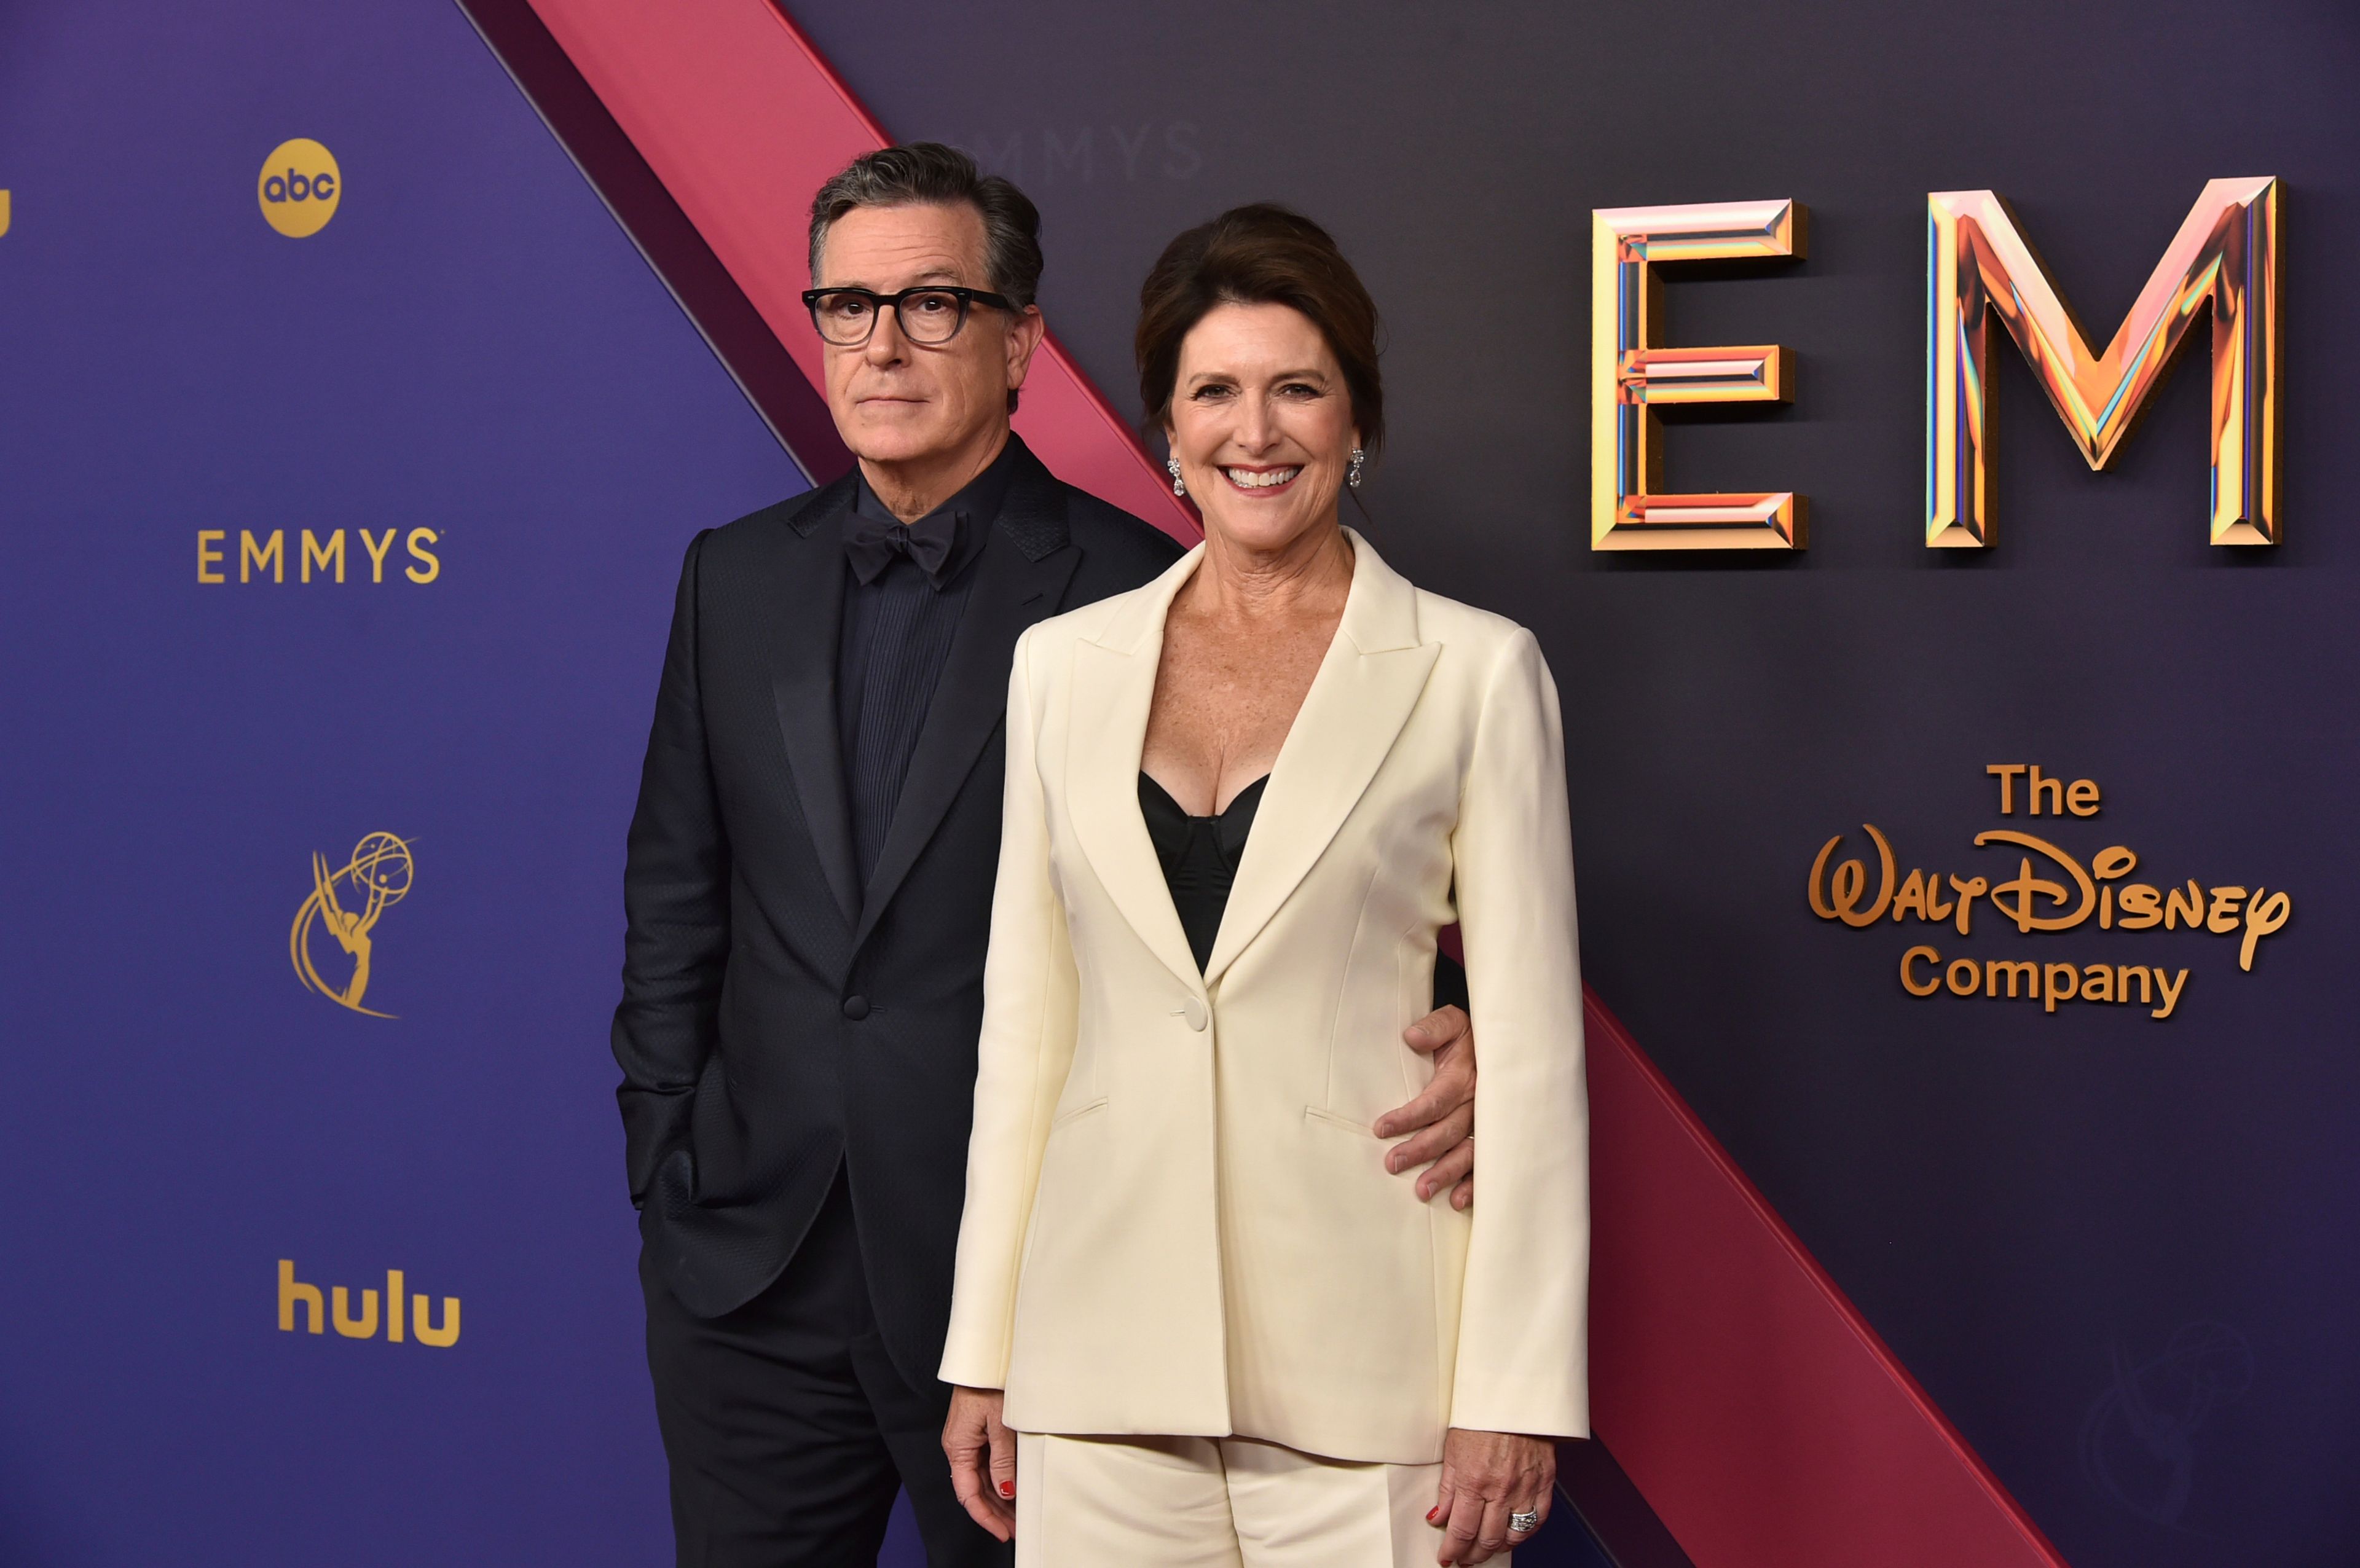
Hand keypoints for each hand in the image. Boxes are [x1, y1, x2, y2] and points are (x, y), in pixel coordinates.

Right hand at [941, 1386, 1016, 1541]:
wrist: (986, 1357)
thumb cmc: (989, 1384)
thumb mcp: (1000, 1425)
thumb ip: (1002, 1461)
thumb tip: (1005, 1491)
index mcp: (958, 1447)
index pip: (968, 1494)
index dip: (985, 1516)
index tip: (1003, 1532)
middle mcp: (959, 1447)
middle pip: (975, 1490)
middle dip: (995, 1512)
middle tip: (1016, 1529)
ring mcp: (967, 1441)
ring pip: (981, 1479)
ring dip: (998, 1499)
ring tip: (1017, 1515)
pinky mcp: (976, 1433)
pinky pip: (986, 1464)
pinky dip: (999, 1480)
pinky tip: (1012, 1489)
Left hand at [1375, 1005, 1476, 1207]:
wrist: (1504, 1046)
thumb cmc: (1470, 1038)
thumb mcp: (1454, 1022)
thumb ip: (1435, 1027)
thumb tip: (1412, 1037)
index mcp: (1465, 1077)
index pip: (1434, 1101)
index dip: (1409, 1116)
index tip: (1381, 1129)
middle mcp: (1479, 1103)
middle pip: (1448, 1132)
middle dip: (1420, 1150)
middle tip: (1392, 1164)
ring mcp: (1490, 1124)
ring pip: (1468, 1153)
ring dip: (1446, 1173)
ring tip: (1421, 1191)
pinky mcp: (1495, 1138)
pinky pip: (1488, 1164)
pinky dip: (1475, 1185)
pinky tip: (1457, 1201)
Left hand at [1428, 1428, 1552, 1564]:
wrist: (1514, 1394)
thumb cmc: (1480, 1416)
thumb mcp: (1453, 1450)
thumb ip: (1448, 1489)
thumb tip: (1439, 1518)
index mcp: (1474, 1480)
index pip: (1462, 1530)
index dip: (1453, 1549)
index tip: (1447, 1557)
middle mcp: (1501, 1489)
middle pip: (1488, 1539)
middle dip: (1474, 1554)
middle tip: (1465, 1557)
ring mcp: (1526, 1487)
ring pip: (1514, 1535)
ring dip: (1498, 1547)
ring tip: (1487, 1547)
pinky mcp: (1545, 1482)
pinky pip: (1538, 1520)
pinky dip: (1525, 1533)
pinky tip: (1513, 1534)